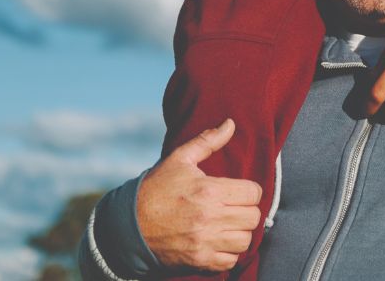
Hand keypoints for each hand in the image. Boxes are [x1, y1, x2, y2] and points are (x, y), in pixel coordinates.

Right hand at [136, 119, 263, 271]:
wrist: (130, 224)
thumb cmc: (157, 188)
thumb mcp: (180, 159)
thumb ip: (208, 141)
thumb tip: (231, 123)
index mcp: (208, 190)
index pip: (254, 192)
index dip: (250, 189)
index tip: (240, 190)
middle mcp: (210, 217)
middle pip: (253, 217)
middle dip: (247, 210)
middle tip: (235, 206)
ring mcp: (205, 242)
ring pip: (245, 240)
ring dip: (240, 232)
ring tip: (229, 224)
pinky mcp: (199, 260)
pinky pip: (231, 261)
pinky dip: (229, 253)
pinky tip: (219, 240)